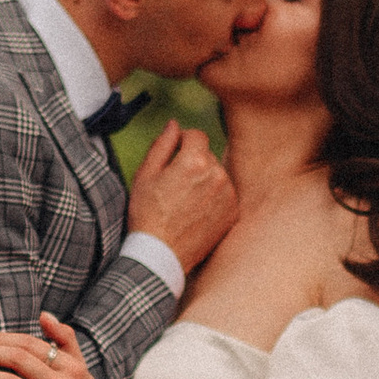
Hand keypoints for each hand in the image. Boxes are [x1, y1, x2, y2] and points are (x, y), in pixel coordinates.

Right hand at [126, 116, 237, 271]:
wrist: (161, 255)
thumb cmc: (147, 214)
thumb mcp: (145, 175)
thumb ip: (162, 144)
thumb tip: (175, 124)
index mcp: (195, 161)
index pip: (196, 135)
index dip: (182, 142)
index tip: (173, 157)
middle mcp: (218, 175)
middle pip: (207, 155)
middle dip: (192, 163)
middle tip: (174, 186)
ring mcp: (229, 195)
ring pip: (217, 175)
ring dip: (204, 181)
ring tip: (184, 202)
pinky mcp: (233, 212)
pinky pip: (225, 194)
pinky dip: (213, 199)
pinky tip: (195, 213)